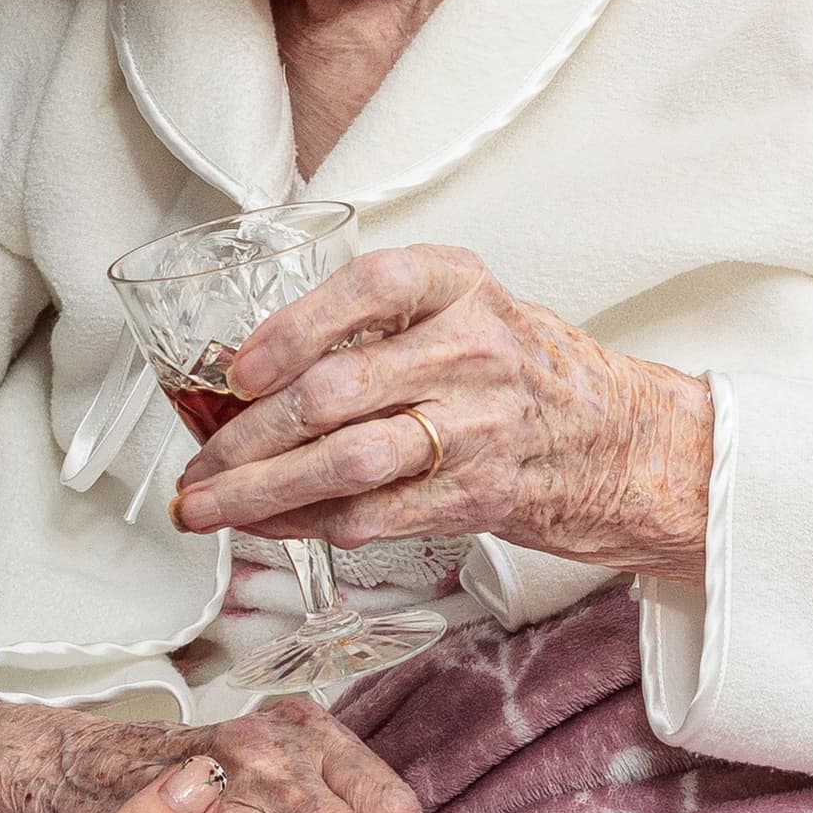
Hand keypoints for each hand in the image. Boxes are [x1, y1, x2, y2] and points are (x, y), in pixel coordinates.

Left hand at [173, 245, 714, 578]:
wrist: (617, 440)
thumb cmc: (519, 370)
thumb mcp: (462, 308)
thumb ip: (374, 322)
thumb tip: (246, 370)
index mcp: (460, 286)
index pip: (369, 287)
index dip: (293, 327)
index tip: (238, 369)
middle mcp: (472, 351)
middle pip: (335, 394)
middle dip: (246, 438)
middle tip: (195, 465)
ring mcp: (479, 428)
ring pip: (345, 464)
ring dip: (261, 494)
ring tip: (206, 509)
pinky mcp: (478, 496)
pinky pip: (372, 516)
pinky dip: (307, 524)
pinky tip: (270, 526)